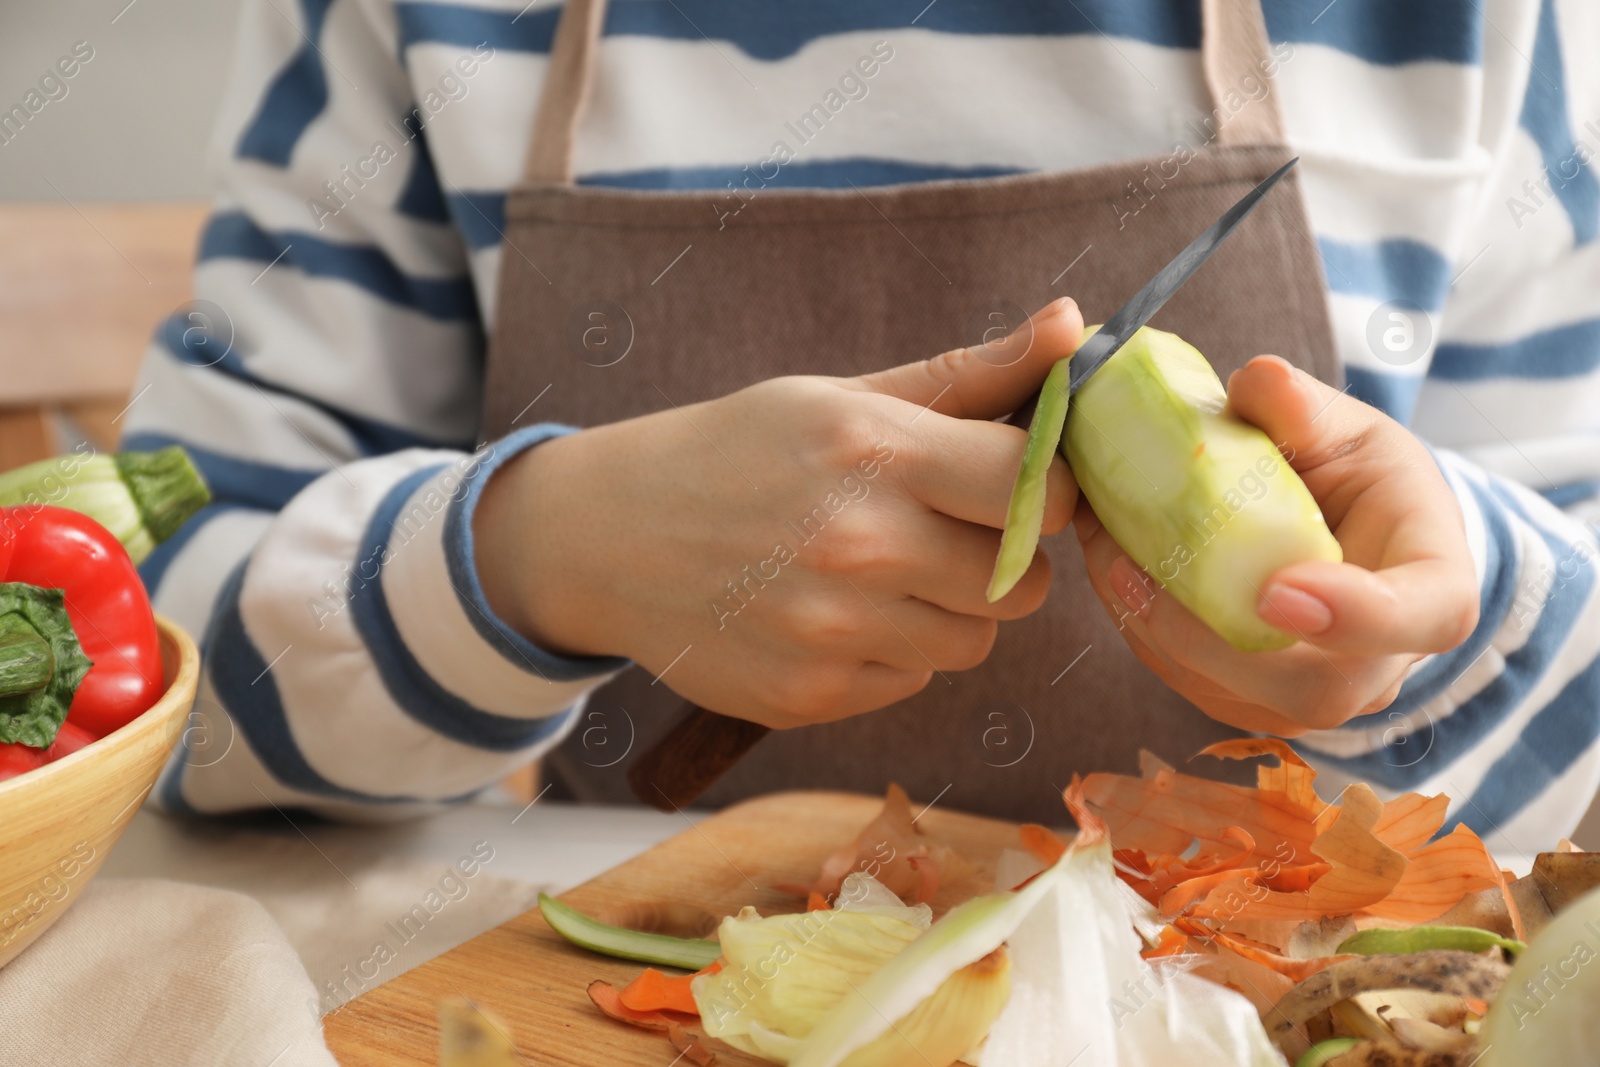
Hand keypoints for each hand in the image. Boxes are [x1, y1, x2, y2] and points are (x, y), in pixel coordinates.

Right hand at [475, 299, 1081, 728]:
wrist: (608, 536)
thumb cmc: (736, 451)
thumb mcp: (840, 395)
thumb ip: (968, 373)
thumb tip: (1072, 325)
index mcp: (875, 450)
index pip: (1035, 491)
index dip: (1045, 491)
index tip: (1016, 487)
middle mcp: (858, 544)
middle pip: (1022, 583)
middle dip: (1000, 559)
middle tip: (941, 531)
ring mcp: (832, 629)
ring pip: (973, 641)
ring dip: (948, 611)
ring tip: (880, 572)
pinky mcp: (809, 694)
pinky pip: (911, 680)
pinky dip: (890, 653)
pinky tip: (832, 613)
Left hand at [1076, 354, 1479, 736]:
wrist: (1343, 537)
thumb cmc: (1358, 481)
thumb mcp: (1346, 429)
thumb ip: (1305, 408)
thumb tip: (1259, 382)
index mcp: (1433, 588)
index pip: (1422, 619)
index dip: (1356, 617)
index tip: (1277, 590)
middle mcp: (1378, 666)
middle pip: (1313, 688)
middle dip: (1214, 638)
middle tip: (1135, 567)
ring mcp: (1307, 697)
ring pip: (1231, 691)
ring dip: (1154, 623)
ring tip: (1105, 545)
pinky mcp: (1243, 701)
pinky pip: (1185, 680)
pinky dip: (1140, 624)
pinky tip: (1112, 563)